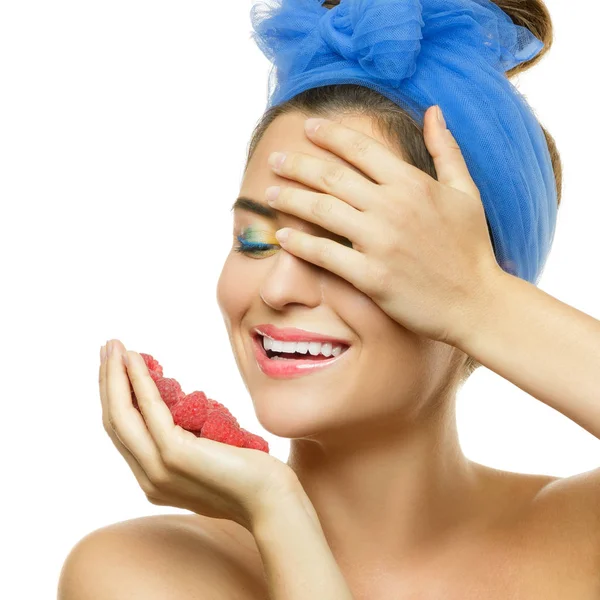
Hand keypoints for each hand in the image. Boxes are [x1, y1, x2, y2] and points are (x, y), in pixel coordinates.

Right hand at [99, 339, 298, 531]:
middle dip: (107, 381)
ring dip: (114, 376)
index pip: (124, 433)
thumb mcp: (208, 456)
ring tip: (113, 346)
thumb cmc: (249, 475)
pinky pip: (149, 409)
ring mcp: (158, 468)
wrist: (271, 501)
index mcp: (154, 478)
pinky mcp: (174, 455)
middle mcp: (148, 477)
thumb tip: (181, 408)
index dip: (115, 397)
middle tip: (108, 347)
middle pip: (115, 422)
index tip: (115, 366)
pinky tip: (137, 360)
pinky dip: (139, 380)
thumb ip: (187, 442)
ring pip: (121, 416)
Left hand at [265, 106, 503, 344]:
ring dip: (289, 199)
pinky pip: (325, 254)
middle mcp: (392, 207)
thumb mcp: (466, 191)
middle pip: (331, 177)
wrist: (476, 302)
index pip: (361, 149)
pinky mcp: (371, 276)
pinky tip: (282, 237)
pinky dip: (299, 244)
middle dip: (297, 165)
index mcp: (413, 183)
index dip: (330, 135)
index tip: (308, 128)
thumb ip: (446, 149)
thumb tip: (433, 110)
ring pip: (321, 210)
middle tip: (274, 160)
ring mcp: (380, 242)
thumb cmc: (472, 247)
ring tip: (268, 193)